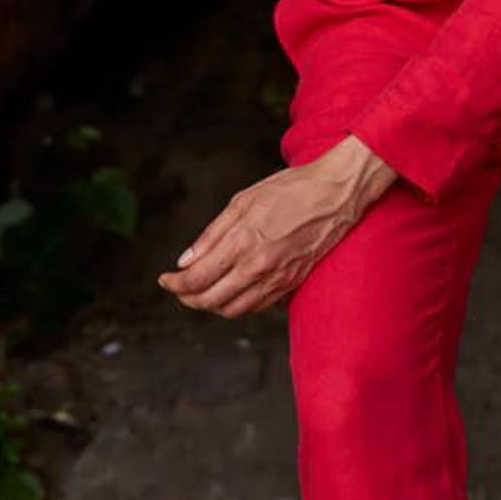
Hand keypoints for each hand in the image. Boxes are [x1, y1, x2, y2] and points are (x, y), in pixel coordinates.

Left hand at [157, 136, 398, 317]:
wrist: (336, 194)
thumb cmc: (290, 189)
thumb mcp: (243, 201)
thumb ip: (211, 235)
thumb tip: (186, 262)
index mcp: (241, 242)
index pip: (197, 278)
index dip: (174, 284)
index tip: (165, 279)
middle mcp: (257, 267)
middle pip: (210, 300)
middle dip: (188, 298)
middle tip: (179, 288)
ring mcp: (276, 279)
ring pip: (232, 310)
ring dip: (211, 305)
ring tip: (201, 292)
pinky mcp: (291, 283)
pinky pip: (256, 307)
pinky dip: (237, 305)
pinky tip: (231, 290)